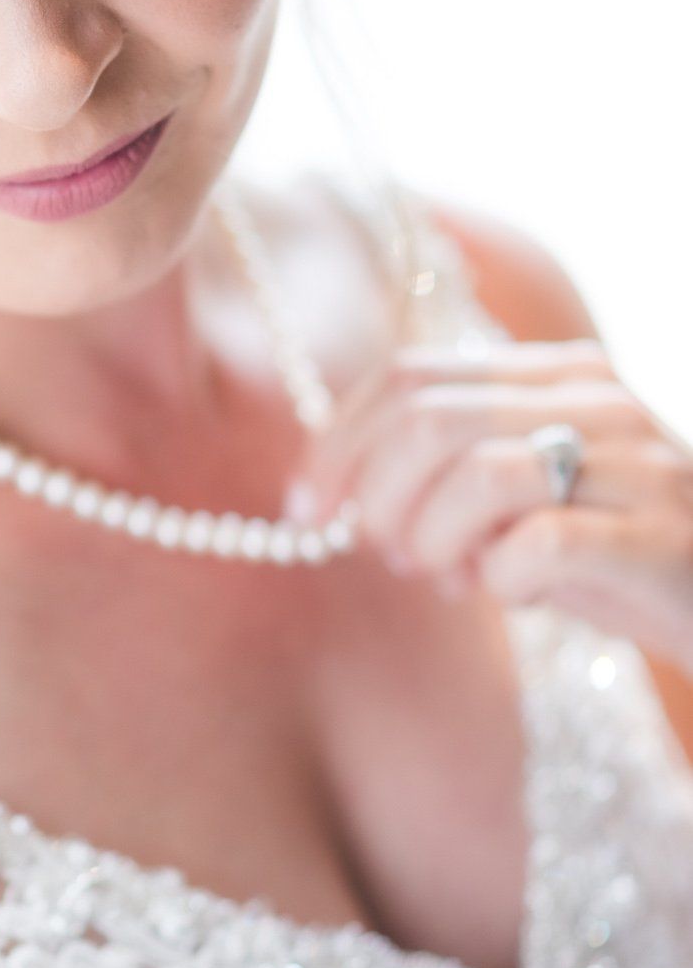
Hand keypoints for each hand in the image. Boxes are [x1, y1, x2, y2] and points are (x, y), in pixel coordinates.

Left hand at [286, 338, 692, 674]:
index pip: (411, 377)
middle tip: (384, 551)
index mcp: (557, 375)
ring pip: (476, 474)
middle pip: (430, 421)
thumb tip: (341, 493)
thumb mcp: (533, 499)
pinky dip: (495, 579)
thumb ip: (451, 476)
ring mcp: (636, 466)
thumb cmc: (625, 558)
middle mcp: (599, 401)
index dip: (337, 443)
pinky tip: (505, 592)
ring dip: (429, 538)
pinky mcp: (659, 539)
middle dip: (374, 495)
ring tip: (445, 575)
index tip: (308, 507)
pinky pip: (536, 545)